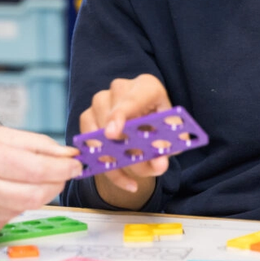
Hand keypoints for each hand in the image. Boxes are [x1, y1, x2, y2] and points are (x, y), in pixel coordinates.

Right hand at [0, 126, 83, 239]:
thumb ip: (29, 143)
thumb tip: (64, 153)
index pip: (36, 169)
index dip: (62, 168)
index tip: (76, 164)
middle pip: (36, 193)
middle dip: (56, 183)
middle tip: (62, 174)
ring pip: (23, 207)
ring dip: (33, 193)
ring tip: (21, 178)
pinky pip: (6, 219)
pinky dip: (11, 205)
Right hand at [80, 74, 172, 200]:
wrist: (147, 127)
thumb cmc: (161, 127)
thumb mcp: (172, 138)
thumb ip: (167, 149)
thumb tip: (158, 163)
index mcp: (147, 87)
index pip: (132, 98)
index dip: (121, 115)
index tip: (112, 134)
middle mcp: (120, 88)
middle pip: (111, 116)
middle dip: (118, 145)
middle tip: (130, 166)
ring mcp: (101, 99)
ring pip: (97, 129)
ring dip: (110, 155)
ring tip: (126, 172)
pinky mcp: (88, 114)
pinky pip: (87, 139)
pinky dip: (100, 161)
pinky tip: (116, 172)